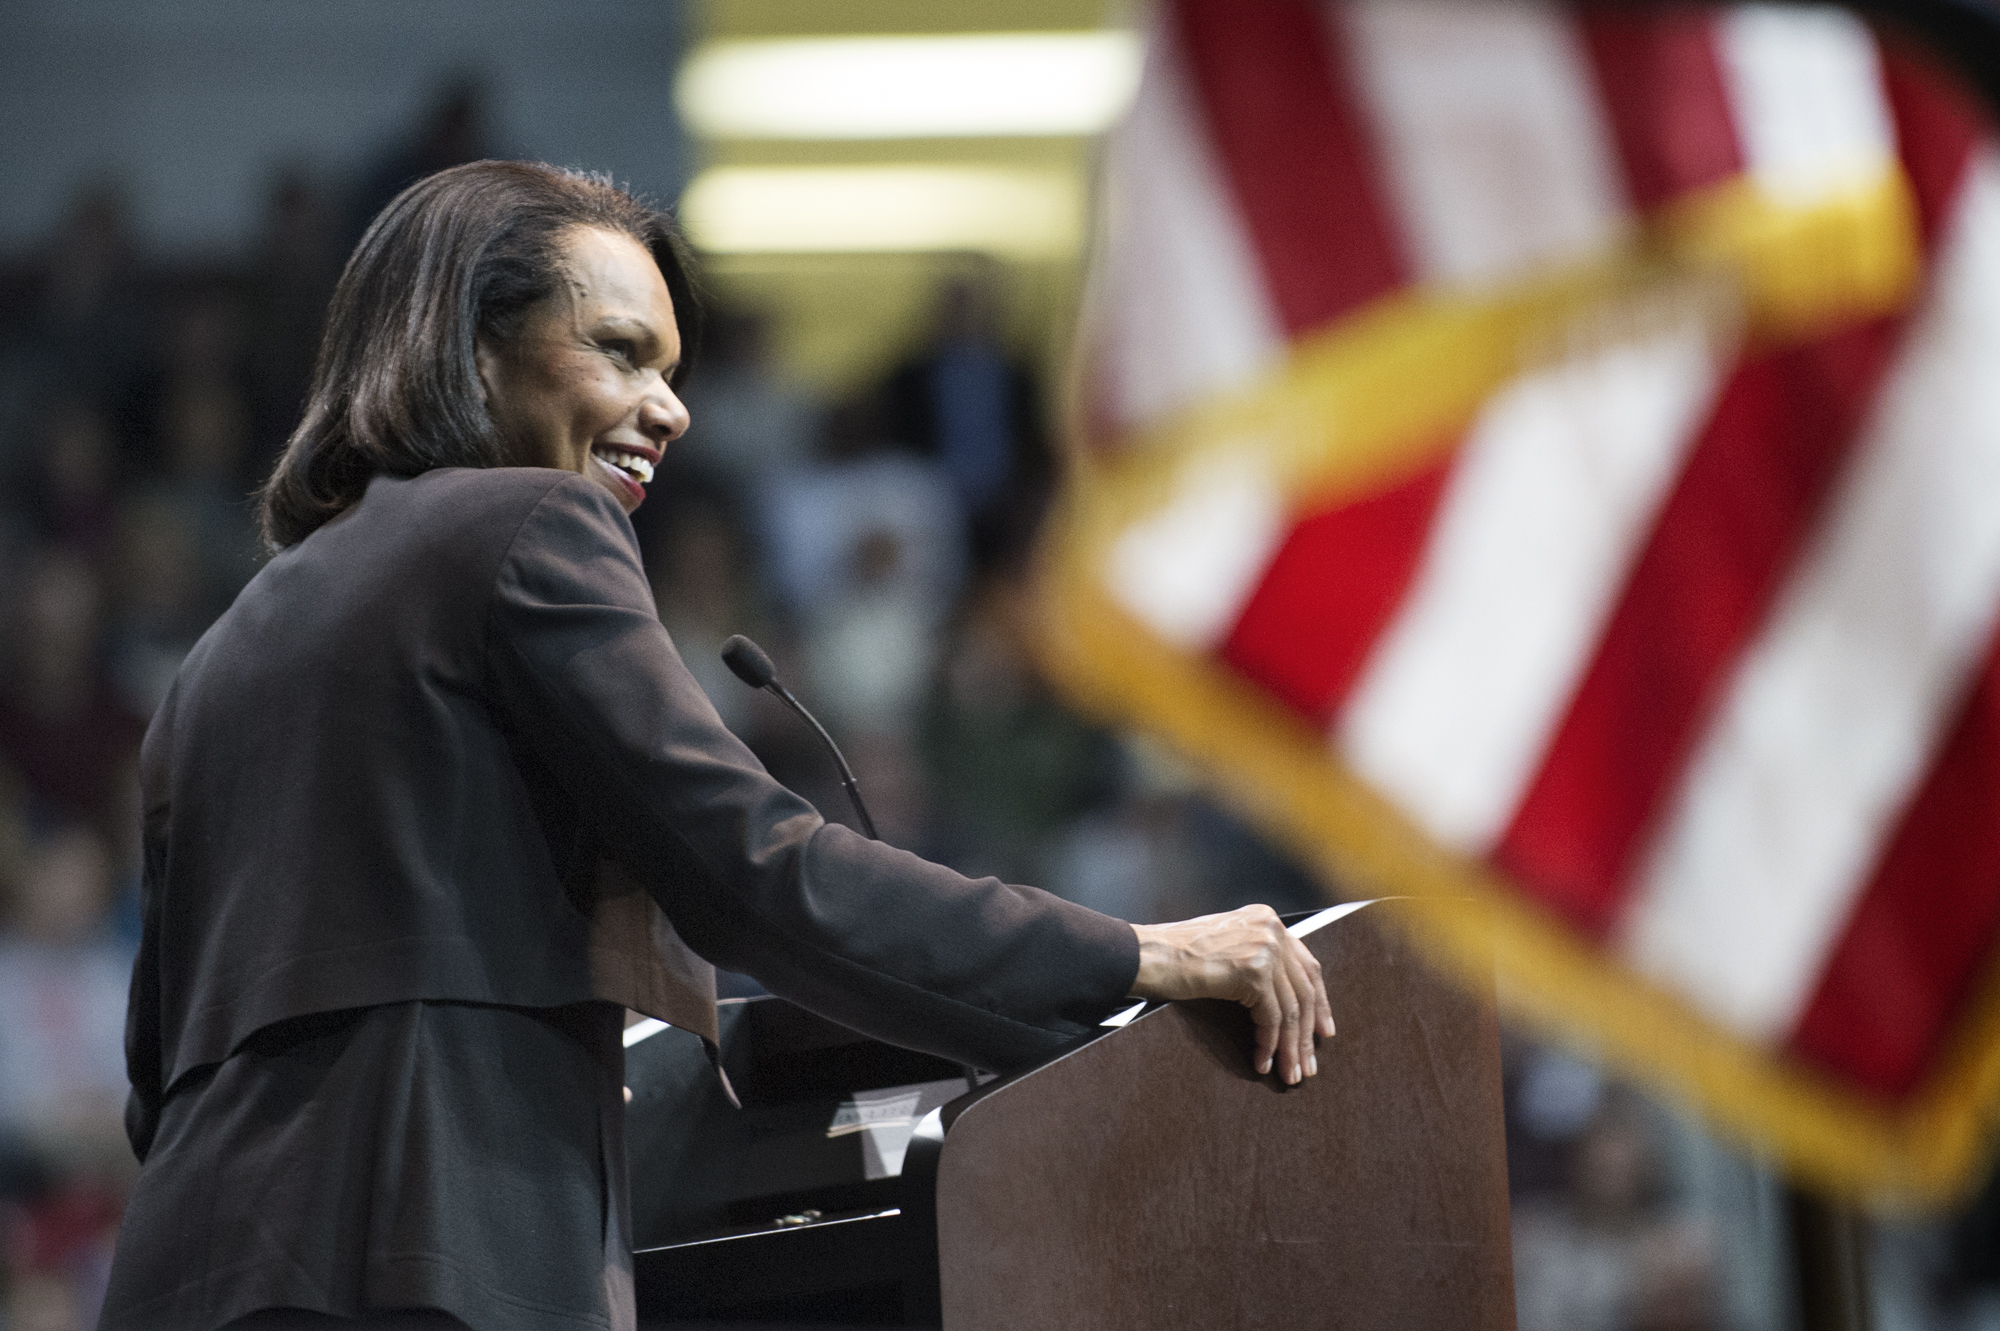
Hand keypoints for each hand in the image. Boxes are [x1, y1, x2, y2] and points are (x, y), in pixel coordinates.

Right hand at [1128, 905, 1334, 1084]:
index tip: (1323, 1032)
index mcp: (1267, 919)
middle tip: (1308, 1064)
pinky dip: (1269, 1044)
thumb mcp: (1227, 946)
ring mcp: (1264, 947)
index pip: (1307, 965)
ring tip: (1290, 1073)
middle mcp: (1271, 928)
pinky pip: (1270, 1018)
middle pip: (1304, 989)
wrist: (1146, 956)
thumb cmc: (1175, 956)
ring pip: (1291, 1008)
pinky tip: (1262, 1062)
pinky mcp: (1253, 971)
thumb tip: (1285, 999)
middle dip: (1307, 1032)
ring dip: (1291, 1047)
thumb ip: (1257, 958)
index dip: (1320, 1002)